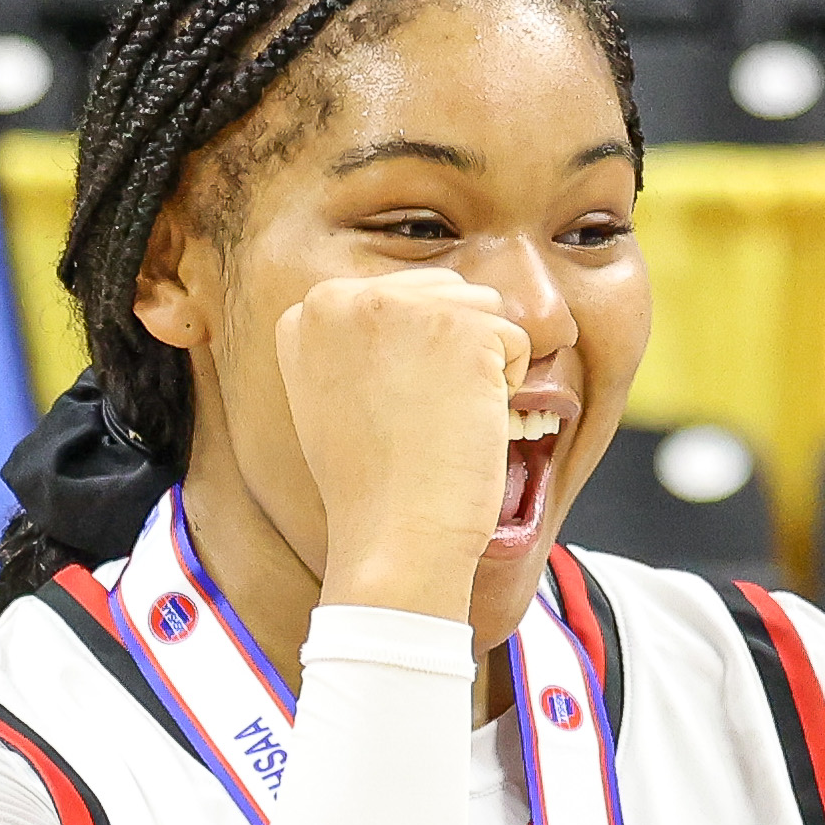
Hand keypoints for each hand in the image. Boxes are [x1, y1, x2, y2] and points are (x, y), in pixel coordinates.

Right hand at [278, 271, 527, 621]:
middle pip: (443, 290)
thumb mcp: (328, 392)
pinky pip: (514, 339)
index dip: (411, 354)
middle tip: (419, 414)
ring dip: (480, 362)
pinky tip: (465, 422)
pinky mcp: (463, 327)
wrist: (394, 535)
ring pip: (482, 308)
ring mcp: (406, 306)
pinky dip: (507, 385)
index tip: (390, 406)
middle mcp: (348, 295)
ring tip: (440, 415)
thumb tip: (408, 315)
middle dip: (451, 349)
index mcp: (310, 309)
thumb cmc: (369, 482)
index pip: (396, 295)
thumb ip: (354, 338)